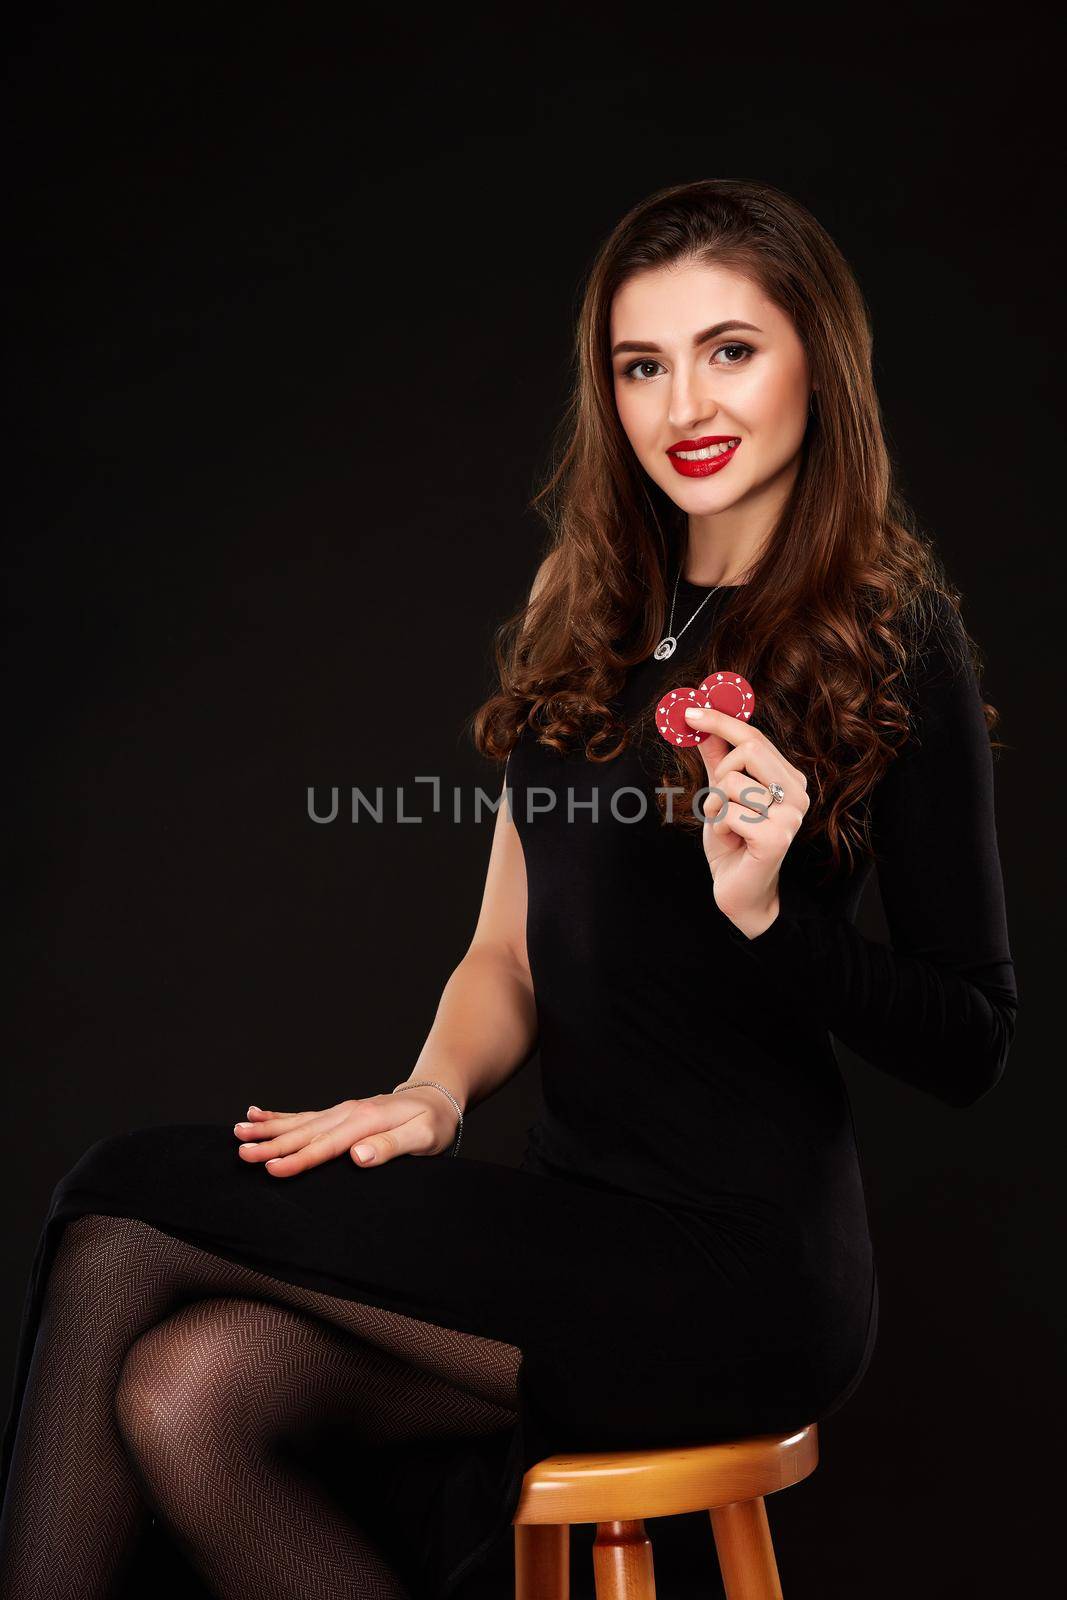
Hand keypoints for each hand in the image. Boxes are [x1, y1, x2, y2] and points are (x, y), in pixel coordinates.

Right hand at [232, 1091, 460, 1176]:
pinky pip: (304, 1115)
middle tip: (241, 1153)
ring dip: (268, 1129)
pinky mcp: (338, 1114)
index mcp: (365, 1121)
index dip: (298, 1159)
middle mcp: (348, 1113)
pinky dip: (279, 1115)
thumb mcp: (422, 1138)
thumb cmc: (432, 1123)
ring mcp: (341, 1111)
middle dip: (271, 1144)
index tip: (271, 1168)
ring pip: (299, 1123)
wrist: (436, 1099)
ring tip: (238, 1131)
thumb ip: (390, 1147)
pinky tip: (256, 1113)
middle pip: (304, 1133)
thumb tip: (357, 1156)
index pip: (326, 1146)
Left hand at [681, 703, 809, 936]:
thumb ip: (717, 759)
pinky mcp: (777, 837)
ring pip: (732, 782)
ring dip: (716, 807)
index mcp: (789, 778)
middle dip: (720, 773)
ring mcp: (791, 815)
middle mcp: (798, 793)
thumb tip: (701, 722)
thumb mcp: (720, 795)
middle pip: (749, 748)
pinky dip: (718, 828)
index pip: (755, 737)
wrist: (739, 892)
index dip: (721, 721)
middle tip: (718, 801)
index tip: (690, 712)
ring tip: (727, 829)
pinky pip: (728, 812)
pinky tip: (732, 843)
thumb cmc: (732, 843)